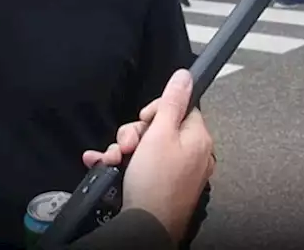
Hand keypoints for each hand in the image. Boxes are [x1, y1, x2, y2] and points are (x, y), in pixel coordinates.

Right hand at [82, 71, 213, 243]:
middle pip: (160, 127)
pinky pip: (141, 165)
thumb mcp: (160, 134)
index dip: (157, 111)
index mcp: (198, 139)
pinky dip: (122, 164)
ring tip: (114, 159)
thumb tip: (185, 76)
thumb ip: (170, 103)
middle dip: (135, 133)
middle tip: (128, 145)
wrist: (145, 227)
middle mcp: (191, 155)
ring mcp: (175, 171)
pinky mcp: (160, 185)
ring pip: (146, 146)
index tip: (145, 120)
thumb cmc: (155, 185)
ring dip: (123, 149)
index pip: (180, 108)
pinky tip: (104, 164)